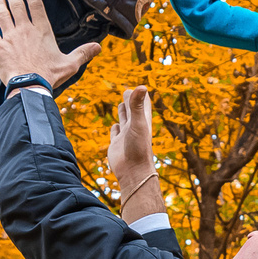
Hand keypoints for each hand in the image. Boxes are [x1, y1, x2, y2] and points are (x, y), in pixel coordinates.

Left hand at [0, 0, 95, 91]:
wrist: (30, 86)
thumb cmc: (49, 75)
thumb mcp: (70, 64)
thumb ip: (83, 53)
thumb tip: (98, 47)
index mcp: (42, 31)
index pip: (36, 6)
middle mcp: (25, 30)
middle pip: (17, 5)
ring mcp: (10, 37)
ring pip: (2, 14)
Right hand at [108, 87, 157, 213]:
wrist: (132, 172)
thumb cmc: (138, 148)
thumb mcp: (137, 123)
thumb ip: (136, 105)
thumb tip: (141, 86)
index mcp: (142, 120)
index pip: (143, 103)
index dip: (140, 94)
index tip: (140, 86)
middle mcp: (134, 127)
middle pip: (132, 109)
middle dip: (130, 100)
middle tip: (128, 91)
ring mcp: (125, 135)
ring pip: (123, 119)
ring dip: (123, 111)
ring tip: (122, 104)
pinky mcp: (116, 144)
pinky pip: (115, 133)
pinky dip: (114, 128)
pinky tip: (115, 127)